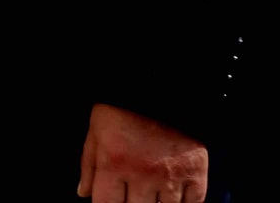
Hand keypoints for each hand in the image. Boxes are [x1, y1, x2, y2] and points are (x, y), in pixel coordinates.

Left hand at [77, 103, 207, 202]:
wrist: (162, 88)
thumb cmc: (121, 110)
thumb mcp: (96, 132)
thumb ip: (88, 166)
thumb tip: (83, 193)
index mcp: (114, 163)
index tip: (111, 200)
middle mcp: (143, 174)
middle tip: (133, 193)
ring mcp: (172, 176)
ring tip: (150, 192)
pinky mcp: (196, 173)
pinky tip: (172, 194)